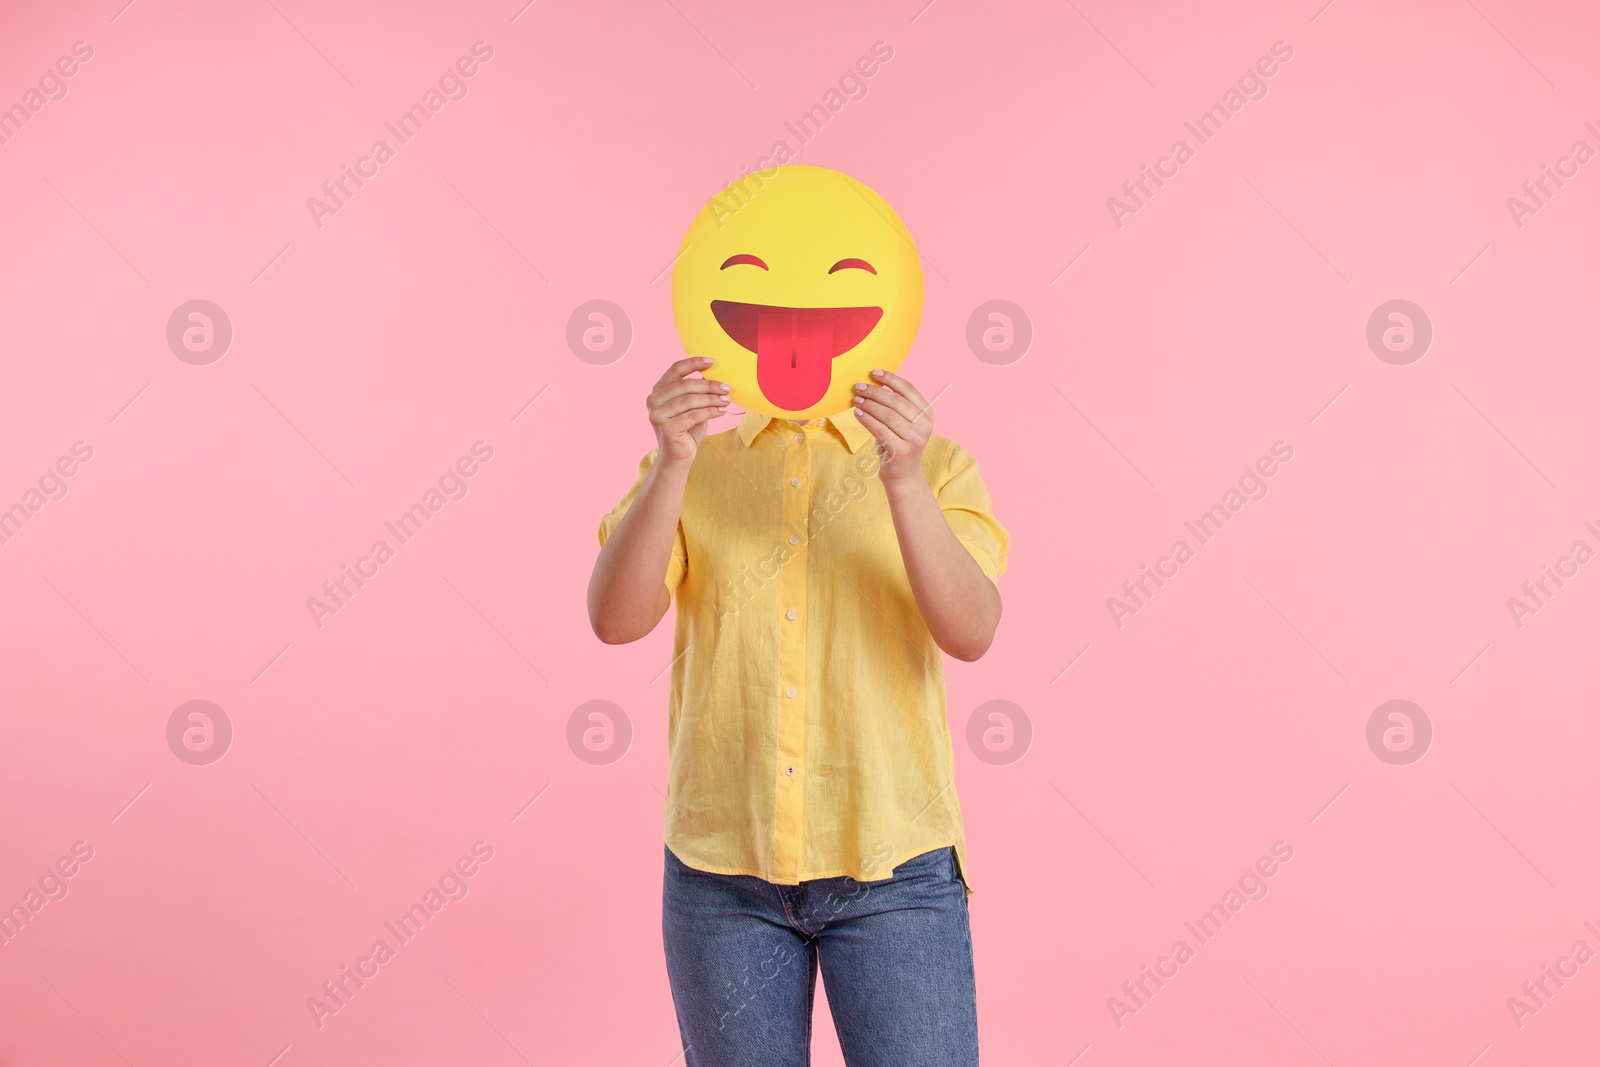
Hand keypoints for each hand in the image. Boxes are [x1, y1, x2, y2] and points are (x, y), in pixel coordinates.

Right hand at [649, 357, 729, 467]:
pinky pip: (693, 415)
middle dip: (709, 385)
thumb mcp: (692, 406)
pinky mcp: (667, 428)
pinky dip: (711, 412)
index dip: (694, 363)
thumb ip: (696, 391)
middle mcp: (653, 401)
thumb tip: (712, 373)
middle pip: (685, 385)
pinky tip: (722, 411)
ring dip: (712, 399)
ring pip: (690, 400)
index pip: (675, 369)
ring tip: (727, 400)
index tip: (712, 361)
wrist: (678, 458)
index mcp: (658, 391)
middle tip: (727, 387)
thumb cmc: (687, 430)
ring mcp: (657, 415)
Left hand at [852, 368, 933, 490]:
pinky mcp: (902, 451)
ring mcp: (915, 439)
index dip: (891, 379)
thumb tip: (872, 384)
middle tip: (859, 387)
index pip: (909, 390)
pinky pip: (880, 430)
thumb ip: (895, 406)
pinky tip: (857, 414)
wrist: (903, 476)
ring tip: (856, 400)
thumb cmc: (898, 444)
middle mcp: (925, 426)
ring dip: (869, 405)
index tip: (874, 373)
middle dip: (875, 392)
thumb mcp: (902, 423)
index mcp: (928, 414)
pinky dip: (867, 420)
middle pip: (896, 401)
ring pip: (887, 415)